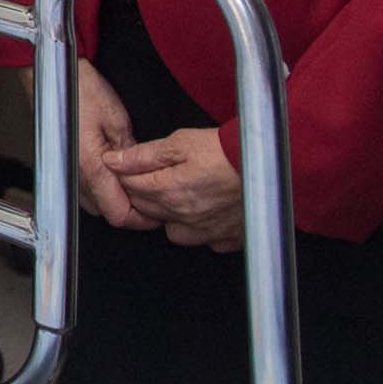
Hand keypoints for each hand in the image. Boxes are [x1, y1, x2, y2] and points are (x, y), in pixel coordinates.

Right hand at [70, 60, 152, 232]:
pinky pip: (82, 190)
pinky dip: (99, 189)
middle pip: (106, 213)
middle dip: (130, 210)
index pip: (119, 214)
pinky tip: (111, 175)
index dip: (141, 219)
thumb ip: (130, 153)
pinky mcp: (61, 165)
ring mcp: (65, 171)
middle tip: (149, 197)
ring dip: (114, 200)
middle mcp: (74, 175)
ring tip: (132, 185)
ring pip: (94, 204)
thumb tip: (141, 174)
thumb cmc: (79, 90)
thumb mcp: (118, 119)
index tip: (157, 213)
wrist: (51, 75)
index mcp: (91, 166)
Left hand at [109, 127, 244, 250]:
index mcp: (168, 192)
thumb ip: (143, 155)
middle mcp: (184, 217)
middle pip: (148, 211)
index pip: (131, 189)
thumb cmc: (227, 150)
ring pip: (174, 232)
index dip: (126, 175)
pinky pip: (207, 241)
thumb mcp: (180, 142)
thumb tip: (113, 161)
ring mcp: (207, 231)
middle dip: (144, 194)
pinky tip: (208, 213)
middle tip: (155, 177)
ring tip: (181, 197)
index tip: (130, 166)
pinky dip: (203, 230)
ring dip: (171, 217)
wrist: (269, 163)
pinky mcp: (230, 238)